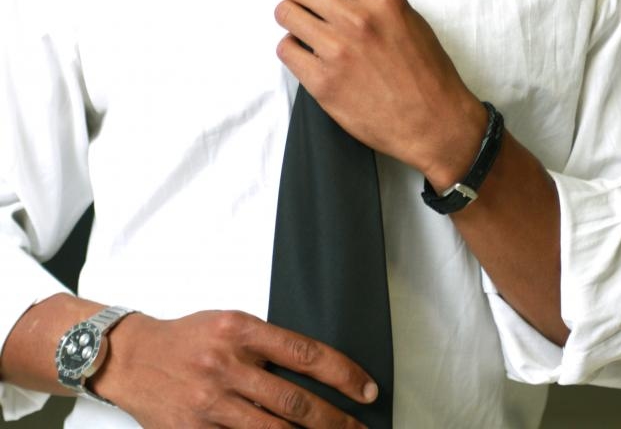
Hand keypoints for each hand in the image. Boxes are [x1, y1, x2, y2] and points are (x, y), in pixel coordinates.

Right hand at [92, 309, 377, 427]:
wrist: (133, 357)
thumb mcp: (228, 322)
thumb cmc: (187, 337)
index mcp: (240, 330)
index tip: (367, 389)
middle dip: (336, 420)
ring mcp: (210, 403)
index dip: (342, 374)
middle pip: (295, 401)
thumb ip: (267, 343)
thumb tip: (316, 371)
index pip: (304, 354)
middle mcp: (227, 366)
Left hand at [271, 0, 486, 188]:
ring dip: (291, 16)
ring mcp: (336, 51)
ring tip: (307, 26)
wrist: (435, 123)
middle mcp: (356, 19)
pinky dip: (292, 47)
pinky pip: (285, 50)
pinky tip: (308, 51)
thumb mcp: (405, 15)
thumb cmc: (425, 69)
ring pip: (284, 14)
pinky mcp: (322, 83)